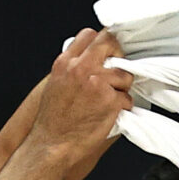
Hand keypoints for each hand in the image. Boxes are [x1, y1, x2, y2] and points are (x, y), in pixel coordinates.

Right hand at [28, 29, 133, 158]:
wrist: (52, 144)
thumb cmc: (52, 120)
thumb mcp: (54, 84)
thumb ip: (71, 67)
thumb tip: (91, 59)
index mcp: (65, 63)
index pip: (90, 35)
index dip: (101, 42)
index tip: (106, 51)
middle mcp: (81, 69)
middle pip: (110, 44)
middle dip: (118, 56)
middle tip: (115, 71)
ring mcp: (97, 83)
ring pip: (125, 74)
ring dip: (122, 86)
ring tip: (108, 99)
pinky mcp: (111, 100)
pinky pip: (127, 98)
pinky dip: (122, 107)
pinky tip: (109, 113)